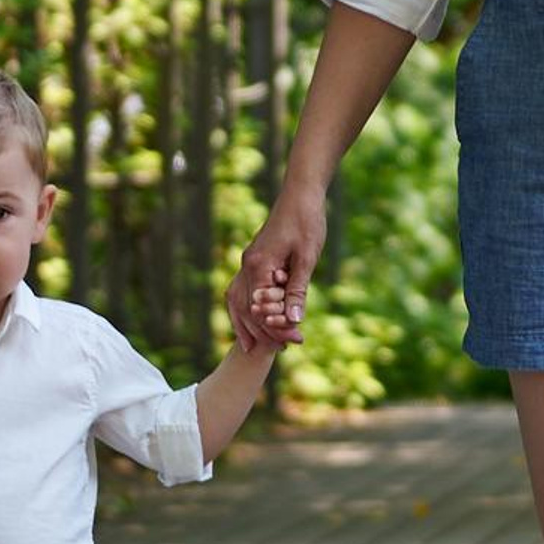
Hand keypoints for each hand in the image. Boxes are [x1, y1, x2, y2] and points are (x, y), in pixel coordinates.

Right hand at [226, 189, 325, 347]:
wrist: (300, 194)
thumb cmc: (306, 222)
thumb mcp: (307, 258)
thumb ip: (297, 289)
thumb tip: (293, 320)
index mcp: (259, 265)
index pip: (261, 309)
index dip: (277, 328)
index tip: (296, 341)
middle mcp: (247, 265)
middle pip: (246, 309)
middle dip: (264, 331)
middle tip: (284, 349)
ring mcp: (248, 262)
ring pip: (237, 301)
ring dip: (247, 324)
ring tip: (256, 348)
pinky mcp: (254, 259)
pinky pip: (241, 290)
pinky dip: (244, 309)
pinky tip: (253, 319)